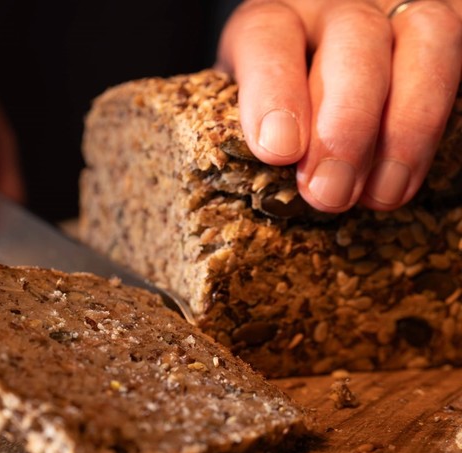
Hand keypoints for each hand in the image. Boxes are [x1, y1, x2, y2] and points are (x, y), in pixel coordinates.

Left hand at [217, 0, 461, 211]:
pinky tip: (409, 175)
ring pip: (423, 42)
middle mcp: (338, 3)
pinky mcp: (445, 24)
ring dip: (404, 128)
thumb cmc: (281, 103)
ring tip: (379, 195)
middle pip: (354, 41)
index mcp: (275, 16)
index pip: (268, 35)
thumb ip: (255, 126)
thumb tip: (264, 176)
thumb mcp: (250, 106)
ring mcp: (399, 7)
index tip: (278, 151)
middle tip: (329, 193)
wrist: (326, 72)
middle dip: (345, 125)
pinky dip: (438, 124)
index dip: (273, 92)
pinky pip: (458, 59)